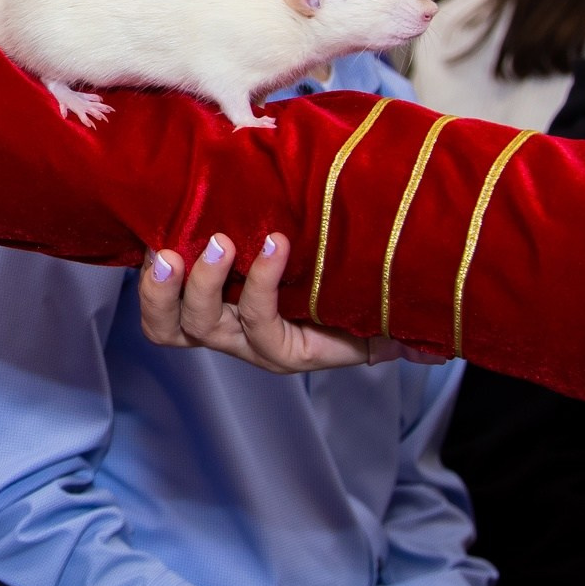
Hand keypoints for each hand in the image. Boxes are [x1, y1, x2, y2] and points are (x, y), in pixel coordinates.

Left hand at [137, 231, 442, 372]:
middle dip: (202, 287)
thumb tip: (435, 349)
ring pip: (168, 324)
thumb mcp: (382, 319)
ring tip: (168, 249)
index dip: (262, 289)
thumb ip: (404, 333)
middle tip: (219, 242)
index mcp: (284, 347)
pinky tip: (157, 236)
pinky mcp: (189, 296)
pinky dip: (150, 276)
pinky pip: (157, 303)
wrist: (327, 294)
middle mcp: (241, 338)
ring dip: (162, 288)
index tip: (276, 240)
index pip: (262, 330)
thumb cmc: (359, 305)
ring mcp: (211, 319)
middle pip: (201, 329)